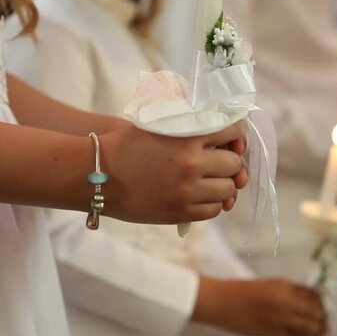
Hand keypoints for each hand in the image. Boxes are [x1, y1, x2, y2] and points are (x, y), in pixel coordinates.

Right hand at [100, 122, 246, 223]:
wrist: (99, 175)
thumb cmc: (127, 145)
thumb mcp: (159, 123)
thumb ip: (190, 122)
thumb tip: (222, 127)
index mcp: (188, 137)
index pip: (233, 132)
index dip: (237, 136)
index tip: (233, 141)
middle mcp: (192, 164)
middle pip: (234, 165)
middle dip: (231, 162)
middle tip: (221, 162)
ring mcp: (187, 191)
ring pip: (228, 190)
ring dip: (224, 184)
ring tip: (212, 180)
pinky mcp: (181, 212)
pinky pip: (213, 210)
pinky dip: (212, 203)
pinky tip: (201, 195)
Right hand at [194, 278, 326, 335]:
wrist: (220, 302)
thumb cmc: (242, 290)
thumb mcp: (270, 284)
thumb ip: (290, 291)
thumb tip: (310, 298)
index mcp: (284, 287)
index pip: (314, 297)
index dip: (321, 304)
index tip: (322, 309)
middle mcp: (284, 303)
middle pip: (315, 315)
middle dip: (321, 320)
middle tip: (321, 324)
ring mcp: (278, 320)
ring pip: (307, 330)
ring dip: (313, 332)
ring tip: (314, 334)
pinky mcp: (269, 334)